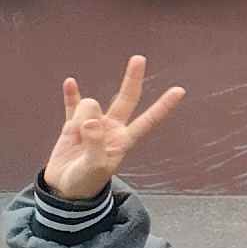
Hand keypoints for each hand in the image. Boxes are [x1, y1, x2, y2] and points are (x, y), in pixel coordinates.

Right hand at [41, 57, 183, 200]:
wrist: (65, 189)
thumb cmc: (86, 181)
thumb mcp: (94, 167)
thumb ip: (94, 144)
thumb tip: (91, 121)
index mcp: (124, 139)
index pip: (148, 120)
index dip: (163, 106)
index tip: (180, 90)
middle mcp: (112, 128)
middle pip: (126, 98)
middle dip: (132, 79)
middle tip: (140, 58)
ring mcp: (92, 124)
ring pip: (89, 106)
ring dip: (78, 120)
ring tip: (74, 142)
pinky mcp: (73, 125)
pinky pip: (72, 105)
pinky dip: (71, 95)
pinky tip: (70, 82)